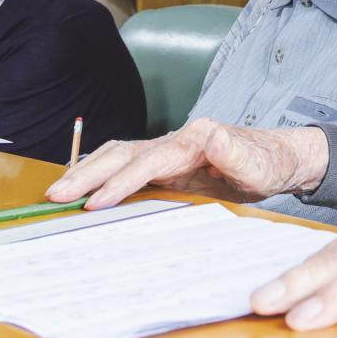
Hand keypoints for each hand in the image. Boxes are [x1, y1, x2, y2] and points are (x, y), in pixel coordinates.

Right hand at [45, 119, 328, 208]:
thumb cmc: (270, 165)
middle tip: (56, 195)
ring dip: (87, 172)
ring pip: (119, 156)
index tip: (96, 201)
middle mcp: (177, 138)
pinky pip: (126, 165)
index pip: (151, 161)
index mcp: (196, 138)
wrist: (280, 158)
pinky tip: (81, 190)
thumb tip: (216, 136)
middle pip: (124, 153)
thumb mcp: (261, 165)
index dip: (122, 182)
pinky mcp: (166, 161)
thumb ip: (237, 153)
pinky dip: (100, 174)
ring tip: (57, 193)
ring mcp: (168, 149)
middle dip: (88, 173)